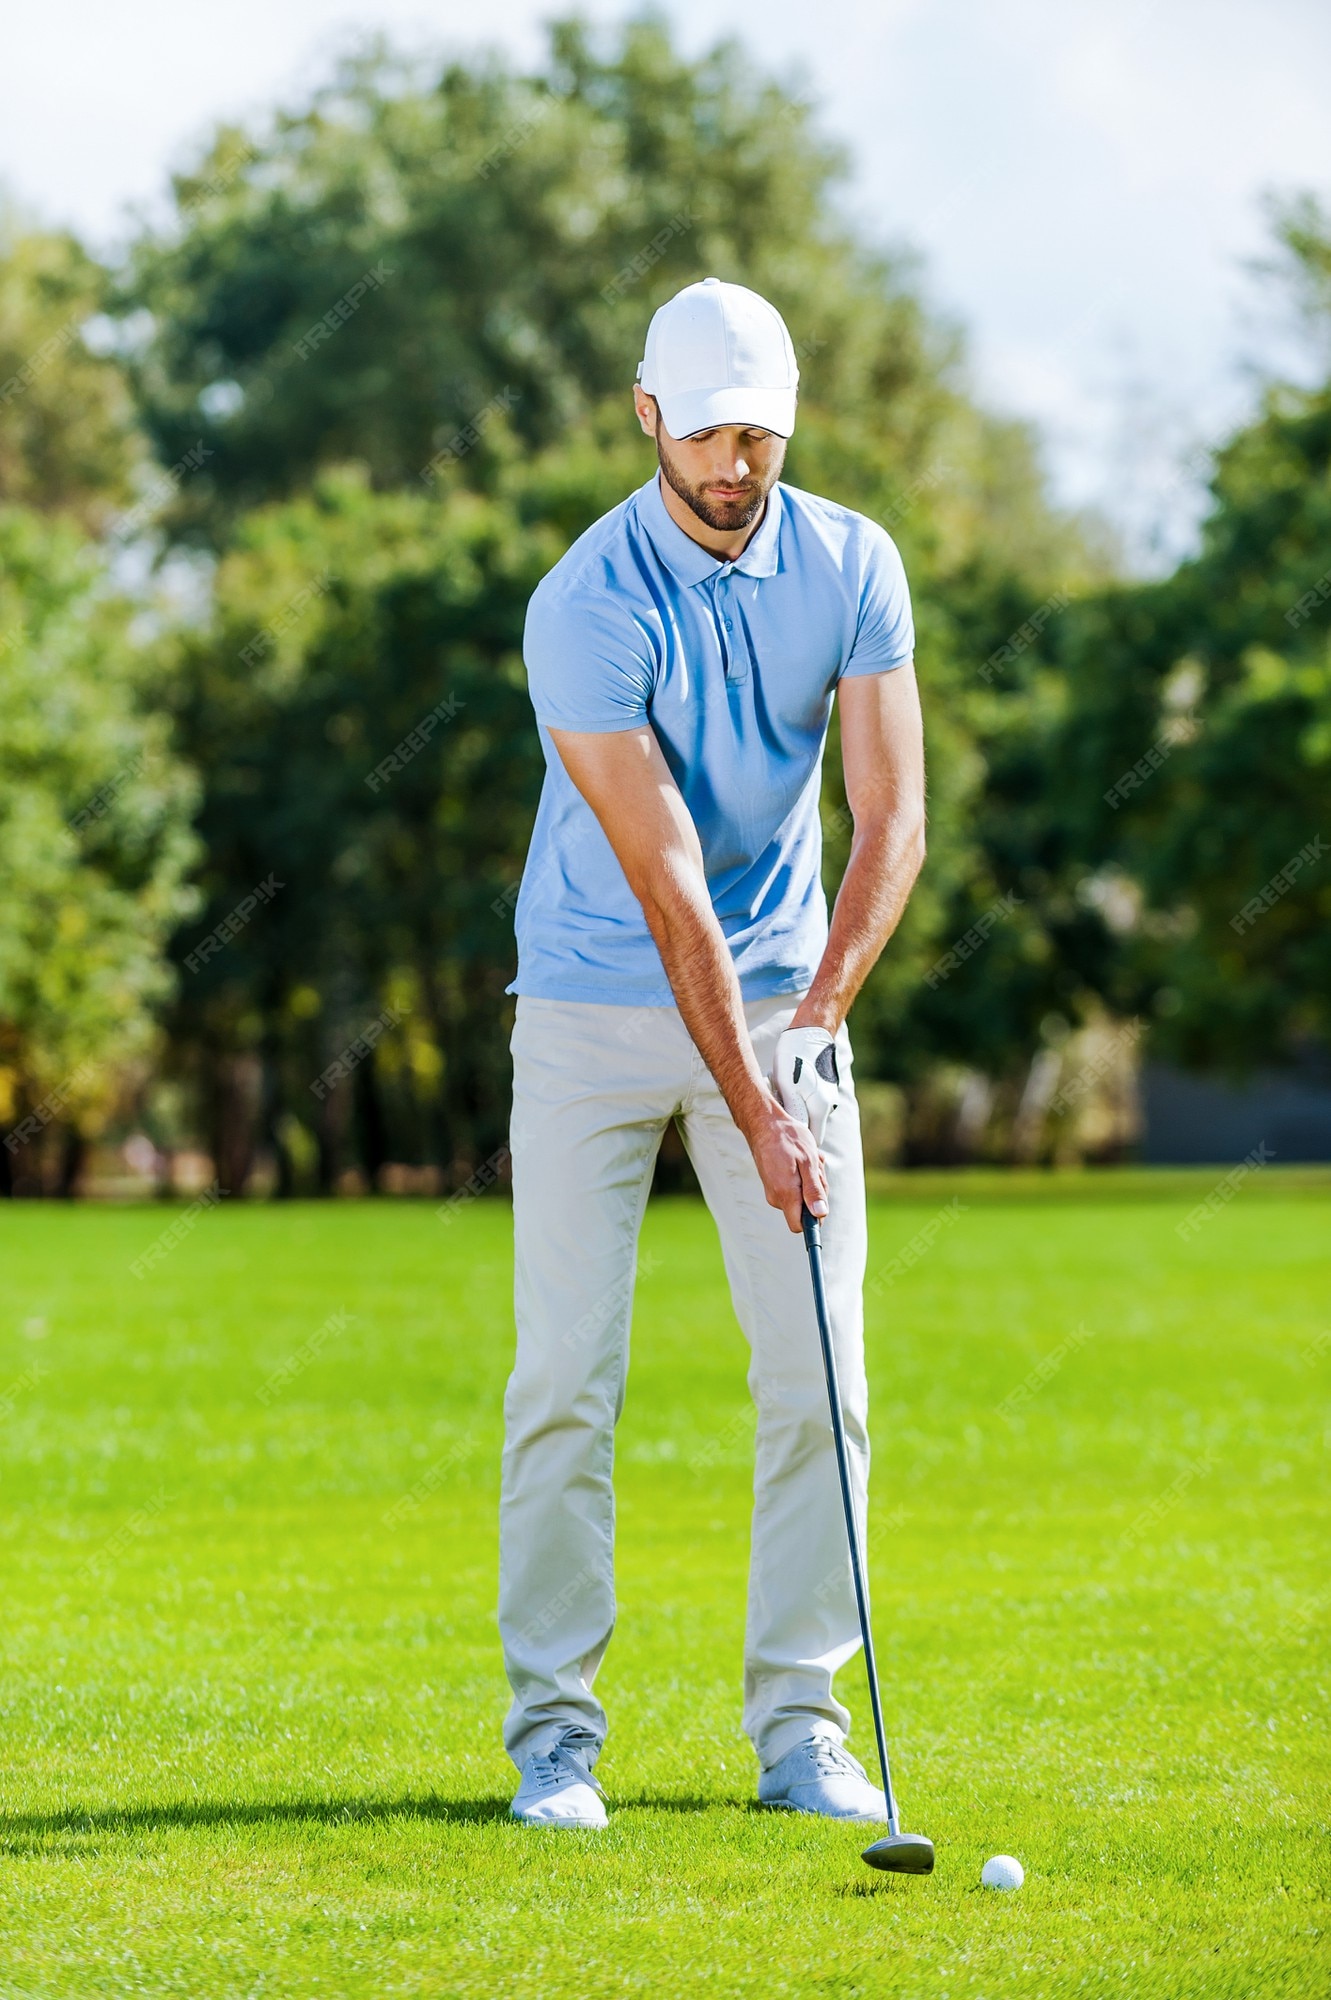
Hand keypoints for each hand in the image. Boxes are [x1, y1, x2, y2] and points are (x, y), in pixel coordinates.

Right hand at [740, 1092, 827, 1233]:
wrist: (764, 1123)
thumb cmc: (788, 1138)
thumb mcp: (808, 1161)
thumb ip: (814, 1190)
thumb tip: (820, 1214)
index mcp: (785, 1193)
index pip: (799, 1226)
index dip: (813, 1219)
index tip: (820, 1202)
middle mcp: (776, 1197)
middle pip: (804, 1209)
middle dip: (816, 1191)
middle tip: (815, 1168)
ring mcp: (773, 1190)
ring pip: (801, 1196)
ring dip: (810, 1180)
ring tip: (806, 1159)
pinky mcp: (773, 1184)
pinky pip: (795, 1187)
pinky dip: (803, 1175)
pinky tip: (800, 1158)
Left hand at [772, 1026, 839, 1146]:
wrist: (810, 1031)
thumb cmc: (795, 1058)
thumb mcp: (789, 1087)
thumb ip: (794, 1112)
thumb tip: (795, 1133)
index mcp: (821, 1109)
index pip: (812, 1140)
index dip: (798, 1141)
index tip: (780, 1134)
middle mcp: (827, 1105)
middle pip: (808, 1126)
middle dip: (791, 1122)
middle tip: (775, 1108)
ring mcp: (825, 1095)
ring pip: (805, 1111)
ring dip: (790, 1106)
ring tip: (776, 1089)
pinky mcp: (820, 1087)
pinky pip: (805, 1099)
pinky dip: (792, 1095)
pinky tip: (780, 1081)